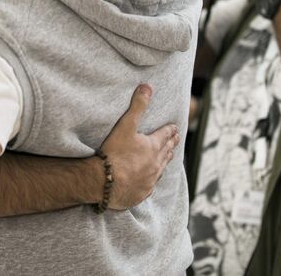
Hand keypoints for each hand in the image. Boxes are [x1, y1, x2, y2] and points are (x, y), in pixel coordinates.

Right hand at [100, 84, 178, 209]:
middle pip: (167, 152)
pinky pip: (151, 185)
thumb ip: (137, 106)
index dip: (170, 130)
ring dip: (166, 161)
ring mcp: (149, 180)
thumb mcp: (126, 125)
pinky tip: (152, 180)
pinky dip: (153, 179)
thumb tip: (147, 87)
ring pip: (162, 168)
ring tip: (170, 156)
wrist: (104, 182)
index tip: (175, 128)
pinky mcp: (141, 192)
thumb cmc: (114, 152)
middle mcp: (155, 164)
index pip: (165, 136)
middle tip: (177, 140)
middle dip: (172, 144)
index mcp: (153, 147)